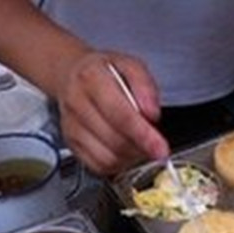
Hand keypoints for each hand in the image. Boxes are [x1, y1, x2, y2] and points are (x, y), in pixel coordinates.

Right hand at [55, 50, 168, 174]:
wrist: (72, 75)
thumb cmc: (105, 73)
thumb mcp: (131, 65)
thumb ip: (145, 86)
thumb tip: (151, 113)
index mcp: (92, 80)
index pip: (121, 115)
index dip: (144, 136)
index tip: (161, 149)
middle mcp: (77, 104)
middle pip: (115, 141)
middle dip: (141, 148)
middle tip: (155, 145)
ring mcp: (71, 126)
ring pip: (107, 158)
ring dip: (131, 158)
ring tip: (140, 145)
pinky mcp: (72, 144)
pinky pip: (98, 165)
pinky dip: (118, 164)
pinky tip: (125, 151)